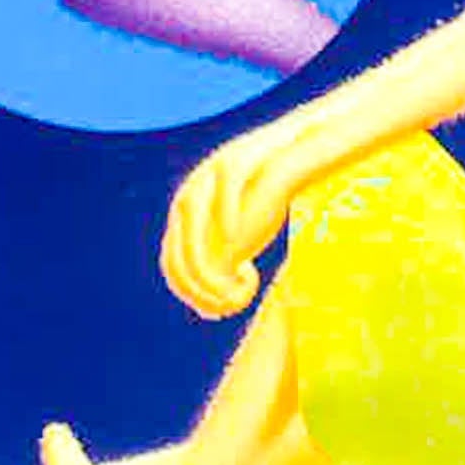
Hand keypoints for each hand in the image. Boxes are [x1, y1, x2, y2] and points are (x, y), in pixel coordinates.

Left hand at [160, 113, 313, 317]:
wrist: (291, 152)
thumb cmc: (266, 201)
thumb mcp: (238, 241)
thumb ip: (219, 268)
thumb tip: (208, 312)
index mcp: (183, 216)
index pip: (172, 267)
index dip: (193, 295)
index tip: (222, 309)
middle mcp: (188, 196)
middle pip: (181, 256)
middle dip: (205, 290)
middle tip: (235, 304)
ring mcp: (207, 178)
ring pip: (194, 236)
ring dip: (213, 273)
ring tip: (244, 283)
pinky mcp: (233, 161)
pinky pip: (222, 198)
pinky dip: (229, 225)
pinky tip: (248, 251)